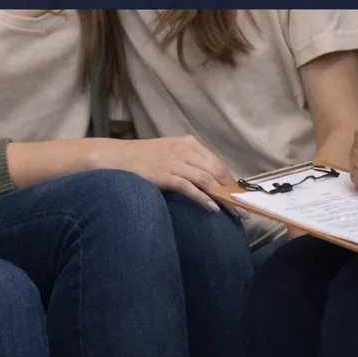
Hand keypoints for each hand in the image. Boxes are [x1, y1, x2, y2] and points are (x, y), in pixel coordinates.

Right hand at [93, 135, 240, 213]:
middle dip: (232, 192)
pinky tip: (212, 208)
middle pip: (216, 172)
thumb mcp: (169, 154)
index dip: (231, 182)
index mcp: (188, 144)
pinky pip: (188, 187)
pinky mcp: (162, 174)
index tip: (241, 198)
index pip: (217, 164)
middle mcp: (183, 150)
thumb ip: (189, 163)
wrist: (114, 157)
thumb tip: (211, 183)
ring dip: (223, 198)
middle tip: (243, 209)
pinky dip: (202, 198)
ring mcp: (173, 161)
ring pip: (206, 180)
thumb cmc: (142, 159)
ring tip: (234, 212)